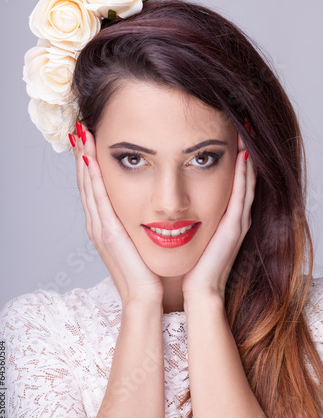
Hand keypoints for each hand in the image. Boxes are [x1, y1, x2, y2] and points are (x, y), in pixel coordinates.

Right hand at [71, 123, 163, 306]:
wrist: (146, 297)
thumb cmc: (146, 271)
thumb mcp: (139, 242)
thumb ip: (137, 223)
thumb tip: (146, 205)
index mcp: (106, 226)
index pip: (95, 188)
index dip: (90, 164)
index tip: (92, 141)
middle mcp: (98, 224)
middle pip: (86, 183)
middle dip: (83, 155)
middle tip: (82, 130)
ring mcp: (99, 228)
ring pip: (88, 186)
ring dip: (84, 160)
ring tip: (82, 135)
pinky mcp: (107, 232)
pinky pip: (97, 198)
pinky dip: (92, 177)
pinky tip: (91, 158)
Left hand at [182, 134, 255, 301]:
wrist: (196, 290)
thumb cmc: (189, 264)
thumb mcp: (188, 234)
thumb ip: (186, 216)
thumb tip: (169, 200)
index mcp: (221, 217)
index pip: (230, 182)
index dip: (232, 160)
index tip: (225, 136)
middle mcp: (233, 217)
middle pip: (242, 178)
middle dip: (242, 153)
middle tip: (240, 126)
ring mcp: (237, 222)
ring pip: (246, 183)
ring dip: (247, 158)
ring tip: (244, 134)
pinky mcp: (234, 228)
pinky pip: (241, 196)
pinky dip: (244, 176)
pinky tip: (243, 157)